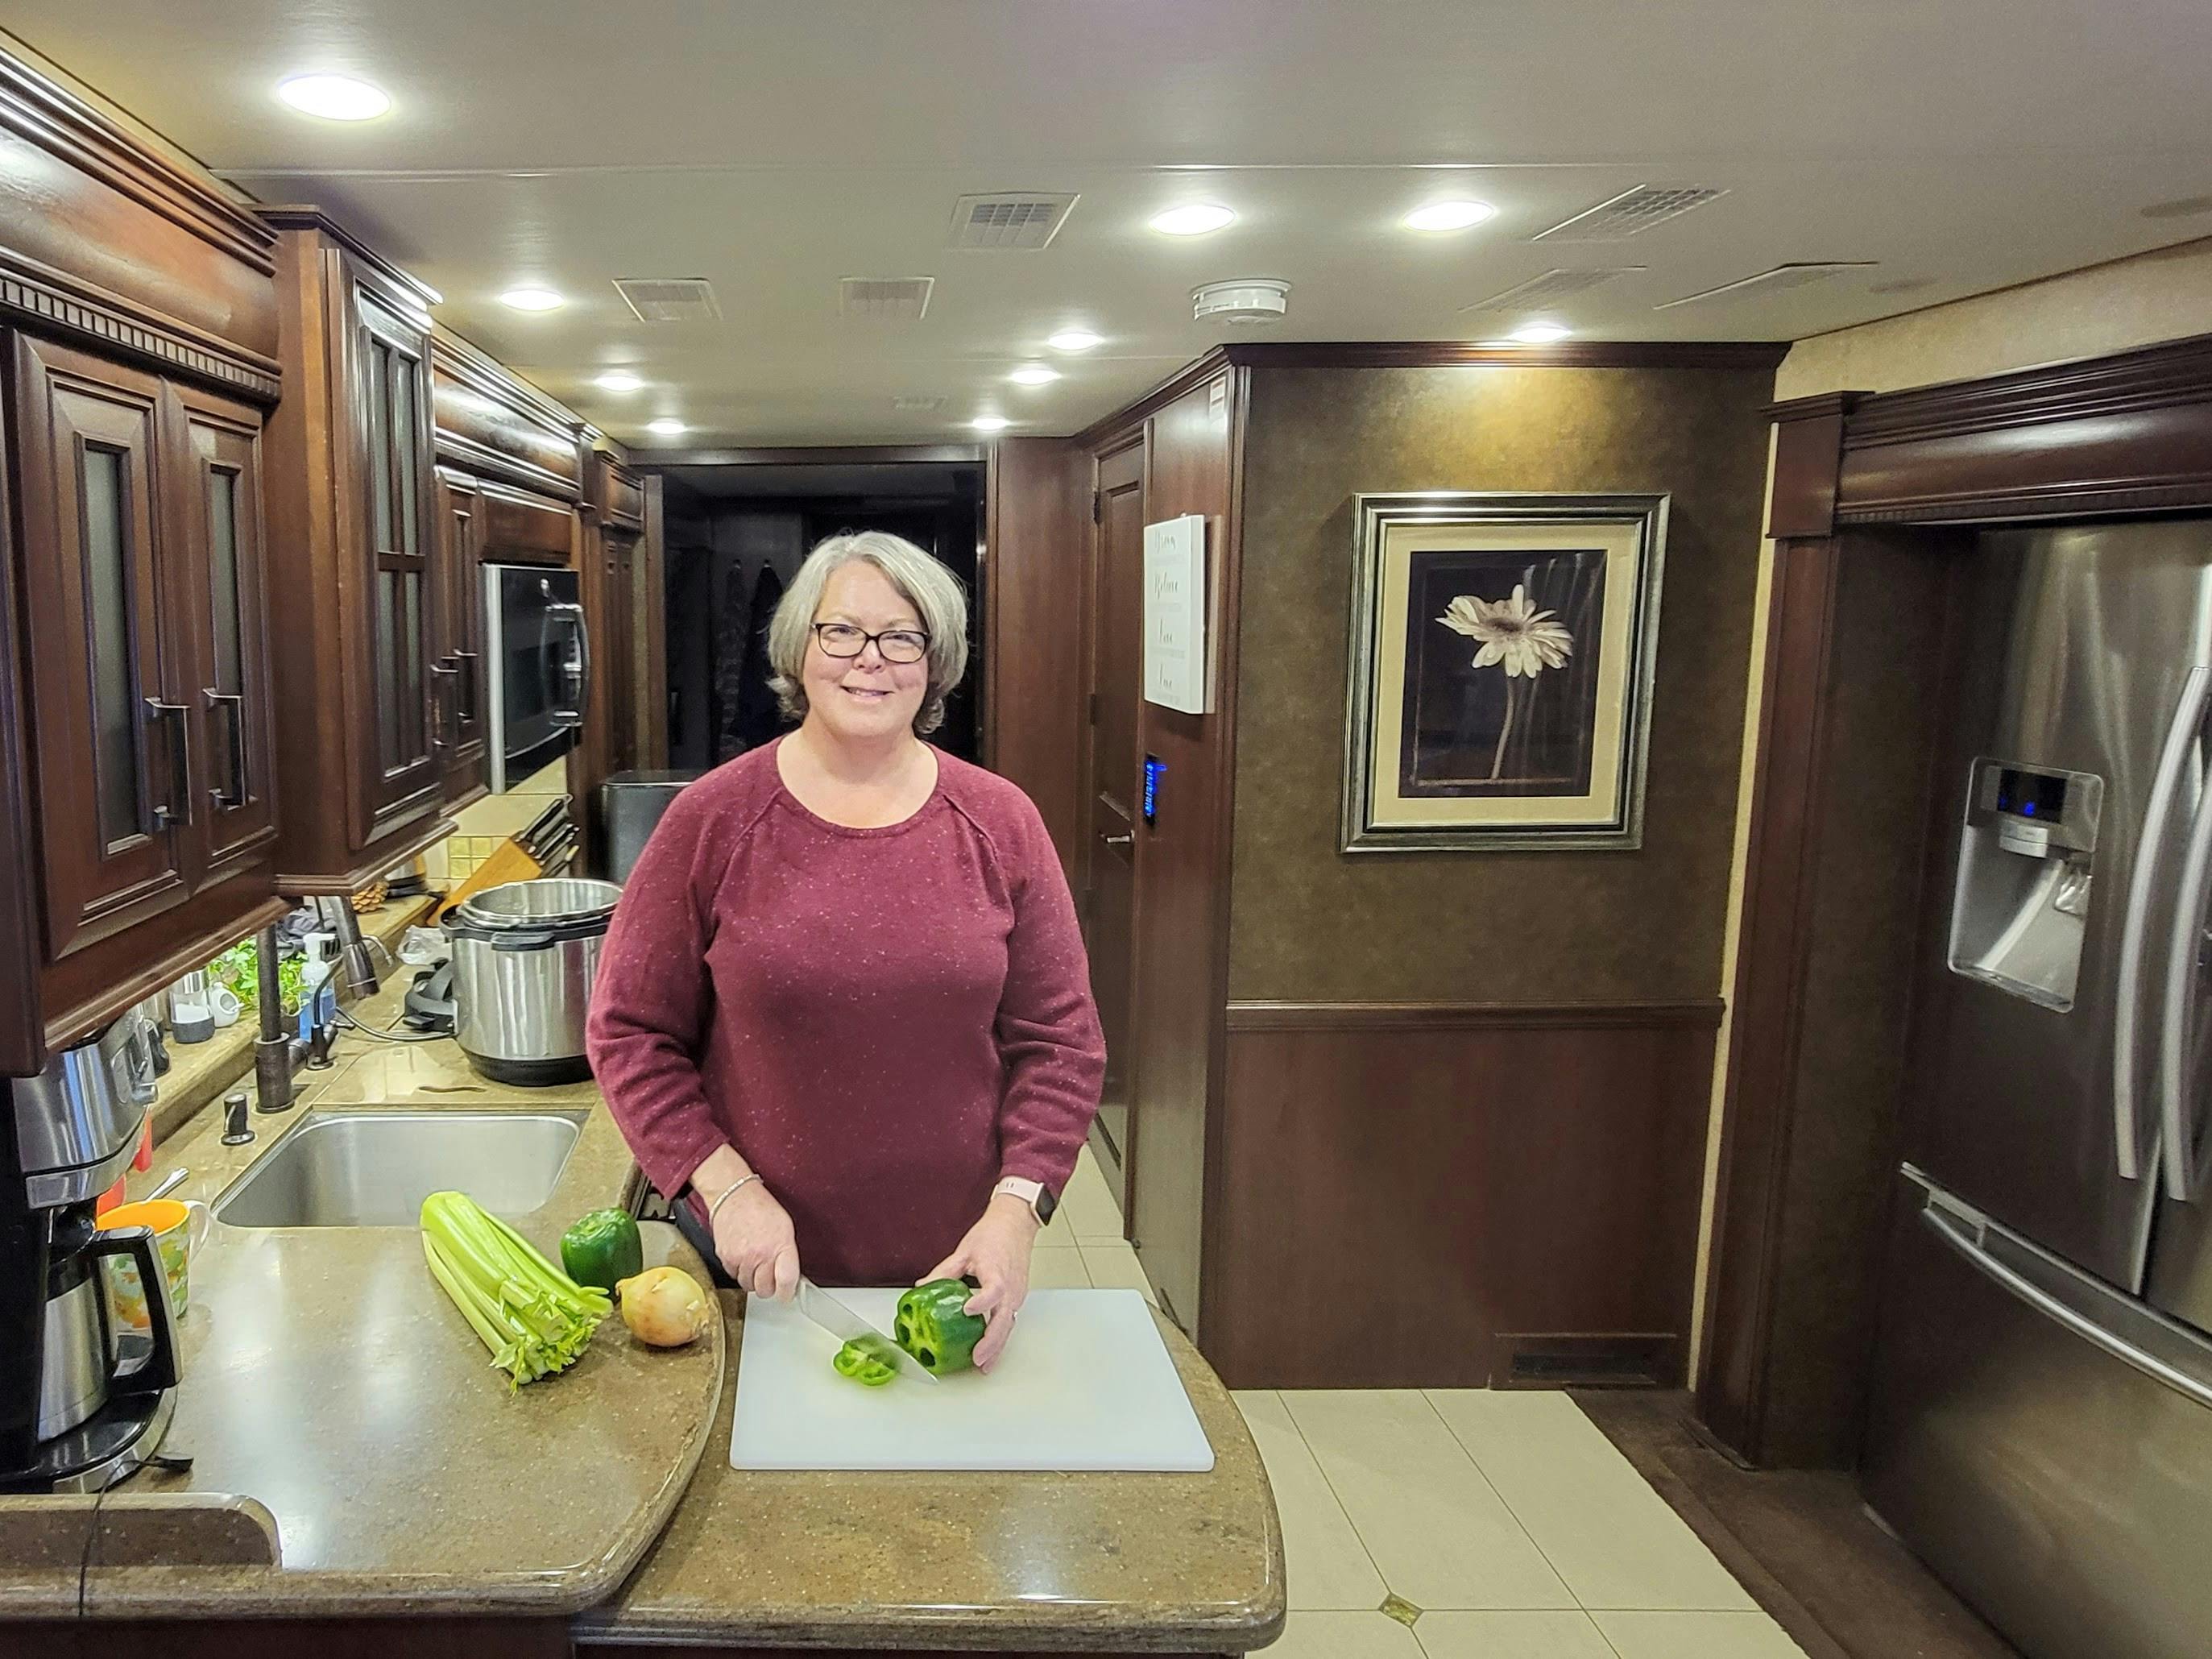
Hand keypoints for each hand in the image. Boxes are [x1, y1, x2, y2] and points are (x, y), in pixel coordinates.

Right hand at [711, 1181, 800, 1300]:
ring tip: (755, 1261)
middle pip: (765, 1290)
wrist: (733, 1195)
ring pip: (748, 1286)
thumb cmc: (761, 1207)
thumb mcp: (785, 1226)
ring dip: (753, 1279)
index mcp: (780, 1245)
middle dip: (769, 1286)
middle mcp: (760, 1254)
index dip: (787, 1292)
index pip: (786, 1280)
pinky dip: (739, 1271)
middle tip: (770, 1276)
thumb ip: (788, 1253)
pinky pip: (734, 1276)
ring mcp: (741, 1258)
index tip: (787, 1295)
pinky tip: (743, 1257)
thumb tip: (790, 1275)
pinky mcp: (725, 1258)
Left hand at [920, 1194, 1039, 1371]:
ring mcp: (1016, 1293)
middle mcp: (1010, 1285)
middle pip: (1004, 1318)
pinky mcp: (1017, 1297)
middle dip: (991, 1342)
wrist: (1015, 1224)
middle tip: (977, 1358)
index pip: (994, 1289)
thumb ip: (944, 1272)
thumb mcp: (964, 1251)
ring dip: (997, 1346)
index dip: (982, 1302)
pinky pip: (1009, 1321)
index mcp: (997, 1270)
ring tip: (984, 1365)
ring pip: (1008, 1325)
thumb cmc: (994, 1234)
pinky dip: (1000, 1337)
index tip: (968, 1310)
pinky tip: (990, 1351)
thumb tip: (923, 1287)